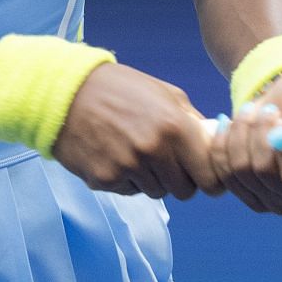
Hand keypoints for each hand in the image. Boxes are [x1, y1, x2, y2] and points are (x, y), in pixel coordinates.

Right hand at [49, 64, 224, 199]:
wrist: (67, 92)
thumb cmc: (121, 89)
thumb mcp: (166, 94)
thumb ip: (193, 122)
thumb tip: (214, 145)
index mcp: (175, 127)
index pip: (209, 177)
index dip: (210, 180)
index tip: (205, 177)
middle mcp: (153, 151)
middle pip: (184, 191)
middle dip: (180, 180)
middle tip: (167, 162)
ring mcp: (127, 168)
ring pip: (156, 193)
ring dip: (152, 179)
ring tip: (136, 152)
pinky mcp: (104, 180)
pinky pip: (129, 192)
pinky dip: (127, 180)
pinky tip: (115, 155)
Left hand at [210, 70, 281, 215]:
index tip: (278, 116)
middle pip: (265, 174)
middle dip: (259, 133)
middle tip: (266, 107)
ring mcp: (274, 204)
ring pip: (241, 172)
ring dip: (239, 134)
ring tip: (249, 110)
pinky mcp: (248, 196)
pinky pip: (224, 173)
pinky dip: (221, 145)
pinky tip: (227, 123)